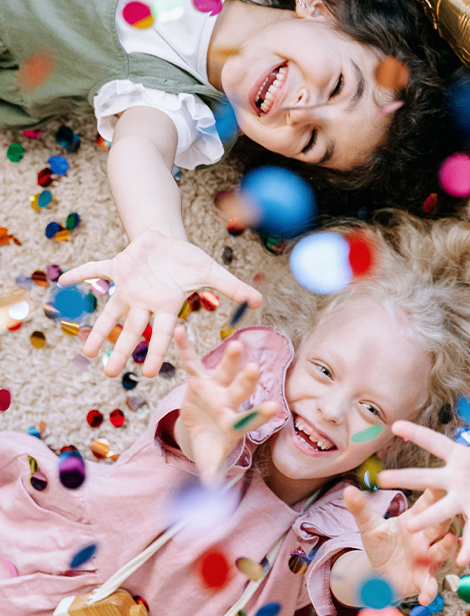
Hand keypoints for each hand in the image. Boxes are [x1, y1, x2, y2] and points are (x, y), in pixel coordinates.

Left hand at [58, 230, 262, 377]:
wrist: (168, 241)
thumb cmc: (189, 260)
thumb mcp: (212, 272)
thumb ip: (233, 288)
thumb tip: (260, 301)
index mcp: (166, 305)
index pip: (162, 332)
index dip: (156, 351)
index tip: (149, 374)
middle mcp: (145, 302)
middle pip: (132, 330)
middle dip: (121, 350)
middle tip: (110, 373)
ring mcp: (128, 287)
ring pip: (109, 312)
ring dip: (97, 330)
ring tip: (86, 351)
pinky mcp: (116, 268)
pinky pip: (95, 271)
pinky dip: (80, 274)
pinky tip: (62, 282)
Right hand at [175, 326, 276, 481]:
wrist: (200, 430)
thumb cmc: (211, 448)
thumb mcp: (210, 467)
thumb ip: (213, 484)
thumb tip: (213, 516)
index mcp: (235, 425)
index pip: (251, 419)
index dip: (261, 414)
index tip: (275, 407)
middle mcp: (229, 403)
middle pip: (241, 392)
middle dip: (247, 382)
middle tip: (257, 369)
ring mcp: (215, 390)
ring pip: (224, 372)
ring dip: (230, 360)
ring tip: (236, 344)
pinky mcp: (198, 381)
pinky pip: (192, 363)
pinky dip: (186, 348)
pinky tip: (181, 330)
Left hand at [344, 486, 457, 604]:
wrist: (380, 574)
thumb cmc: (381, 545)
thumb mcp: (369, 527)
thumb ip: (361, 509)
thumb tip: (347, 489)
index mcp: (415, 518)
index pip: (427, 502)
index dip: (434, 492)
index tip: (439, 479)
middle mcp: (426, 536)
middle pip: (439, 523)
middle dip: (443, 516)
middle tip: (447, 507)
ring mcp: (428, 557)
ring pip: (442, 549)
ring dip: (446, 546)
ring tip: (448, 540)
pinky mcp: (424, 578)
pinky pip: (430, 584)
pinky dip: (430, 590)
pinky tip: (426, 596)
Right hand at [376, 388, 469, 565]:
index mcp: (457, 460)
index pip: (437, 443)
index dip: (418, 433)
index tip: (395, 425)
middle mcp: (454, 483)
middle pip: (427, 479)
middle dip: (406, 478)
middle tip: (380, 479)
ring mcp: (463, 503)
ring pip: (442, 511)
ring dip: (427, 518)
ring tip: (409, 527)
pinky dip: (467, 547)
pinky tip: (461, 562)